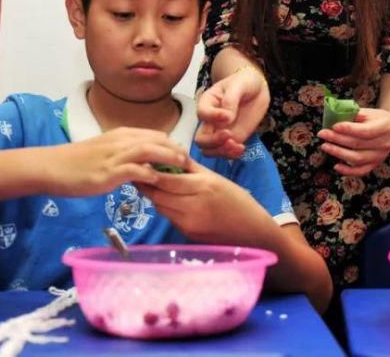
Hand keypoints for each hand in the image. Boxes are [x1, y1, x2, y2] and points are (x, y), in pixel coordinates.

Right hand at [43, 128, 187, 195]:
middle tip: (188, 163)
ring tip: (181, 168)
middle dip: (176, 150)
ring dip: (168, 158)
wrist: (51, 166)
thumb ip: (125, 155)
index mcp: (121, 135)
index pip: (155, 135)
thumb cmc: (77, 161)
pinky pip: (133, 169)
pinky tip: (157, 180)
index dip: (172, 145)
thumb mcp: (105, 151)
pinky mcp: (107, 172)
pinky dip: (148, 173)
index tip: (183, 156)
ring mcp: (114, 156)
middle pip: (157, 140)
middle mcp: (120, 141)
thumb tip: (144, 165)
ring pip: (149, 150)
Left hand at [135, 158, 272, 241]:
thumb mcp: (216, 178)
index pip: (166, 180)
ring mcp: (189, 223)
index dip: (149, 173)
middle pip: (158, 195)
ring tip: (151, 185)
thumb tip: (169, 155)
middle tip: (138, 175)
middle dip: (147, 185)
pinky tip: (168, 200)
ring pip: (161, 207)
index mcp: (202, 186)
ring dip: (154, 196)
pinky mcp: (187, 234)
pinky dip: (165, 208)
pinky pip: (169, 217)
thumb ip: (191, 168)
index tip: (139, 165)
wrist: (251, 231)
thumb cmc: (237, 200)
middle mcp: (193, 205)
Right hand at [195, 66, 269, 158]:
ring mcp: (219, 131)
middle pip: (201, 138)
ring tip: (237, 146)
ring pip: (209, 150)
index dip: (212, 117)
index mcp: (207, 102)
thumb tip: (227, 118)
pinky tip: (242, 149)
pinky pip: (225, 152)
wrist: (257, 89)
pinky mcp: (232, 139)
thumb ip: (231, 99)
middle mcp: (210, 120)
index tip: (227, 116)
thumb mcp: (239, 85)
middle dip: (213, 141)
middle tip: (229, 136)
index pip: (202, 113)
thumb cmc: (244, 82)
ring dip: (221, 152)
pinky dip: (231, 155)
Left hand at [317, 108, 389, 176]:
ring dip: (339, 153)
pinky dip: (348, 171)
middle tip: (322, 134)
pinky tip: (336, 166)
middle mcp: (384, 143)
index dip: (349, 129)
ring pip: (358, 158)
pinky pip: (361, 171)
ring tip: (325, 146)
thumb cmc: (379, 119)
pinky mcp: (376, 164)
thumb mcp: (371, 112)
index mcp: (385, 127)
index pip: (365, 131)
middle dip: (337, 139)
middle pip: (358, 144)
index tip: (334, 126)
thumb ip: (355, 114)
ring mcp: (380, 155)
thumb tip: (335, 116)